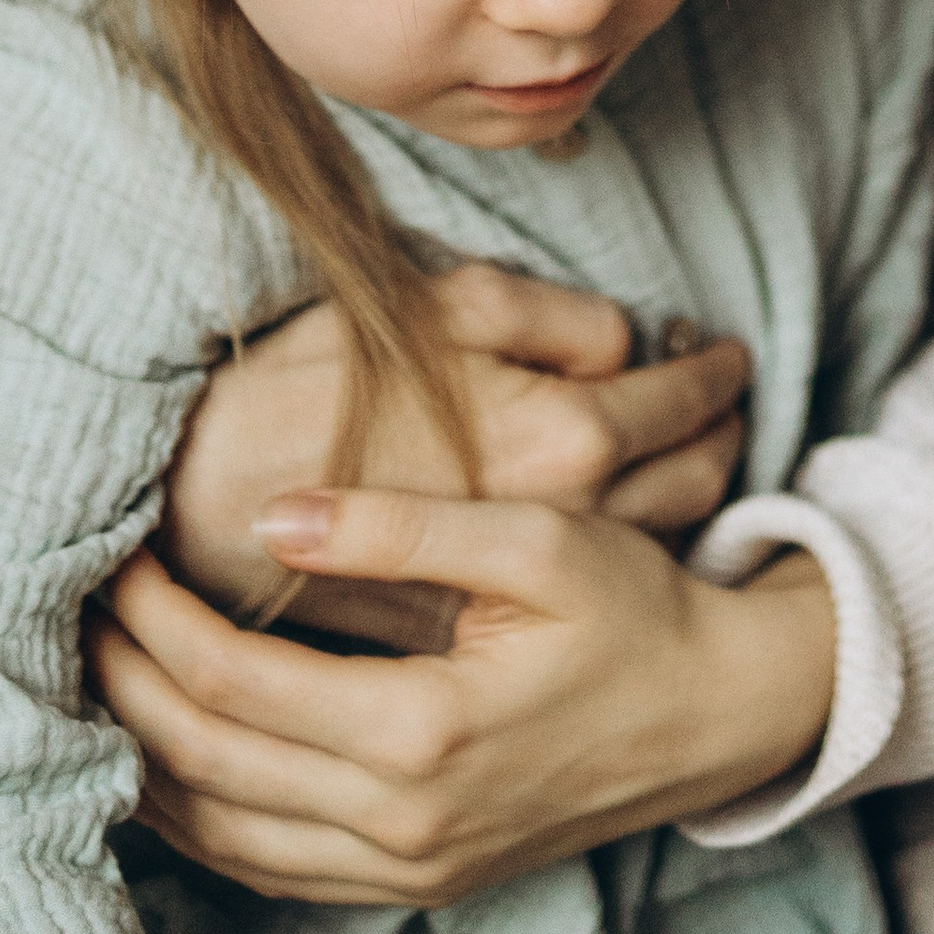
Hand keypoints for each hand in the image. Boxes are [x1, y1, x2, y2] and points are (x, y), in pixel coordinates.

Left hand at [93, 497, 835, 904]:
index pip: (235, 680)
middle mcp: (401, 823)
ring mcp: (405, 870)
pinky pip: (269, 871)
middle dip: (124, 685)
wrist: (716, 715)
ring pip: (222, 835)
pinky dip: (199, 821)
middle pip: (207, 761)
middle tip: (77, 610)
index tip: (116, 556)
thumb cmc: (632, 610)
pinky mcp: (415, 887)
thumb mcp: (538, 539)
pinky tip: (167, 763)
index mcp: (424, 730)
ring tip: (94, 679)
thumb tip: (274, 517)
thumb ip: (403, 527)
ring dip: (142, 760)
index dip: (157, 620)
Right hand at [160, 260, 750, 625]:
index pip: (682, 398)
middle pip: (695, 474)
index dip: (711, 368)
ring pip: (660, 531)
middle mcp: (567, 521)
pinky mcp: (490, 628)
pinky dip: (619, 541)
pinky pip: (591, 579)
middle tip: (727, 397)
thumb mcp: (438, 305)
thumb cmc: (315, 388)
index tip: (726, 354)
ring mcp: (536, 581)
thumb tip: (620, 340)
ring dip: (690, 481)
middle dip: (719, 427)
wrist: (205, 500)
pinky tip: (607, 515)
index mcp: (565, 435)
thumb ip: (547, 312)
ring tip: (692, 445)